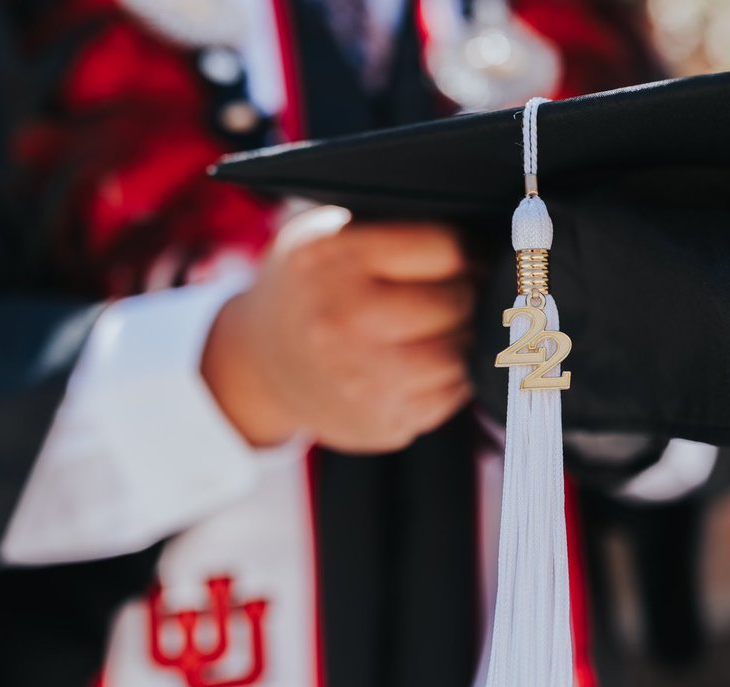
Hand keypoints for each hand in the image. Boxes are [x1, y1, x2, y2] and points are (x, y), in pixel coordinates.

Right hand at [202, 206, 474, 451]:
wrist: (259, 368)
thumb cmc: (304, 290)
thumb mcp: (321, 235)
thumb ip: (383, 223)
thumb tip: (469, 227)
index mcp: (331, 260)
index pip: (442, 247)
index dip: (466, 248)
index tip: (469, 252)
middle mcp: (342, 321)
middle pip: (454, 301)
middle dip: (469, 291)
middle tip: (467, 287)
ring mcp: (362, 378)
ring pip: (458, 353)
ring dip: (466, 336)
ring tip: (452, 324)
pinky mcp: (381, 419)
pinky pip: (450, 394)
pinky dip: (454, 375)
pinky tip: (435, 359)